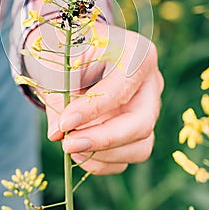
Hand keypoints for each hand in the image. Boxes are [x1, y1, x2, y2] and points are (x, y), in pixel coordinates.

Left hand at [25, 23, 162, 174]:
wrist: (75, 47)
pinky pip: (129, 156)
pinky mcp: (139, 127)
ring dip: (102, 155)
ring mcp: (149, 107)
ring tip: (69, 145)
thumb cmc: (68, 48)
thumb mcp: (60, 60)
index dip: (92, 110)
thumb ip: (58, 94)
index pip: (122, 89)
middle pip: (141, 123)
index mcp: (137, 53)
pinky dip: (103, 162)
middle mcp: (150, 82)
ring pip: (140, 146)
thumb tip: (58, 134)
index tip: (63, 124)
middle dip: (103, 140)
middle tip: (68, 144)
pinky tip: (79, 151)